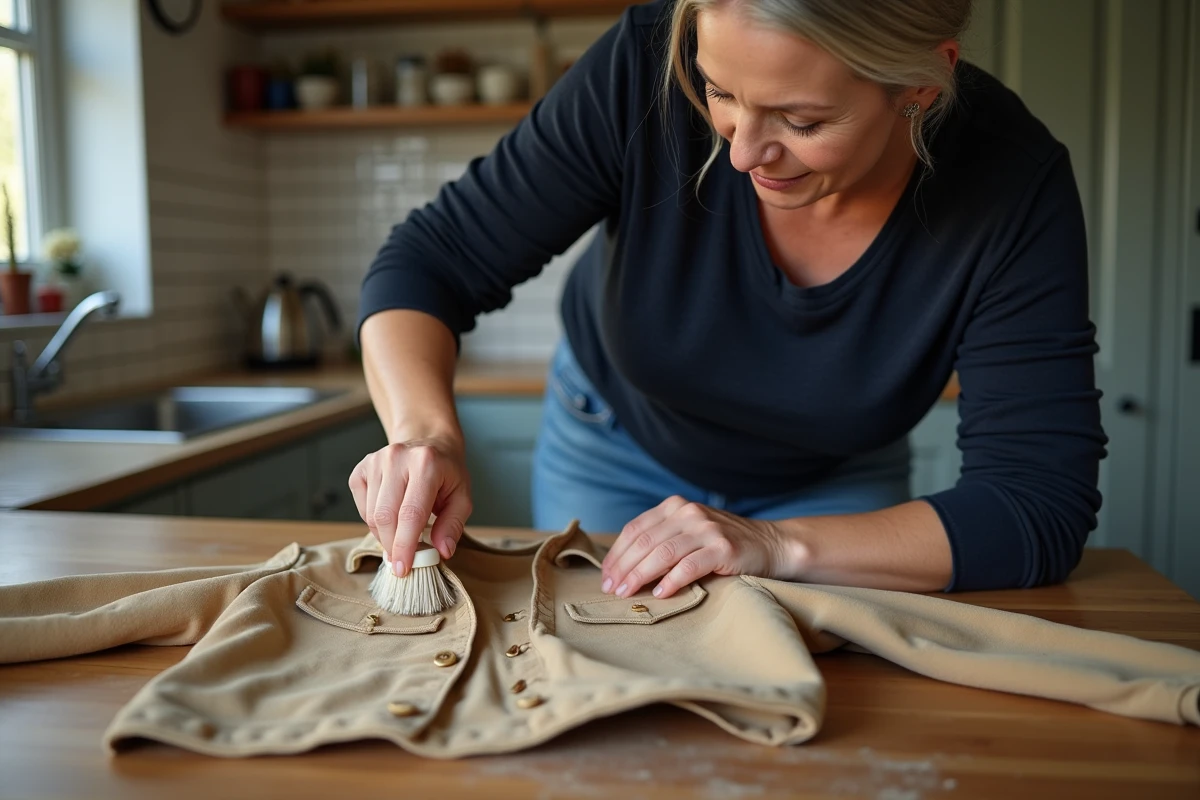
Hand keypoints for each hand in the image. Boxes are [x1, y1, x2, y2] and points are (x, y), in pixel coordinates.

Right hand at [348, 436, 471, 576]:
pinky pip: (362, 508)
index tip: (403, 569)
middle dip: (392, 546)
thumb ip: (453, 525)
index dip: (405, 545)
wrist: (429, 442)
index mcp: (426, 464)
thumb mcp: (462, 497)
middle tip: (402, 561)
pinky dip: (374, 522)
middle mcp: (397, 458)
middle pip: (385, 516)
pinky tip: (391, 517)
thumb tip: (441, 551)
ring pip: (371, 515)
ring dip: (384, 535)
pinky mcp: (361, 468)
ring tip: (402, 536)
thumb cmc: (447, 472)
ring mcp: (376, 461)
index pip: (410, 513)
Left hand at [599, 496, 793, 598]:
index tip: (605, 577)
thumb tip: (622, 568)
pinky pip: (689, 566)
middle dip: (623, 568)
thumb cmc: (722, 544)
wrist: (770, 544)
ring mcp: (706, 529)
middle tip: (611, 590)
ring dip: (640, 576)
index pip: (635, 530)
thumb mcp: (689, 532)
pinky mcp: (723, 547)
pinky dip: (671, 581)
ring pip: (662, 553)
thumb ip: (661, 540)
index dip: (617, 554)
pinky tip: (660, 594)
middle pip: (644, 542)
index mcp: (675, 506)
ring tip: (627, 594)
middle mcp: (688, 513)